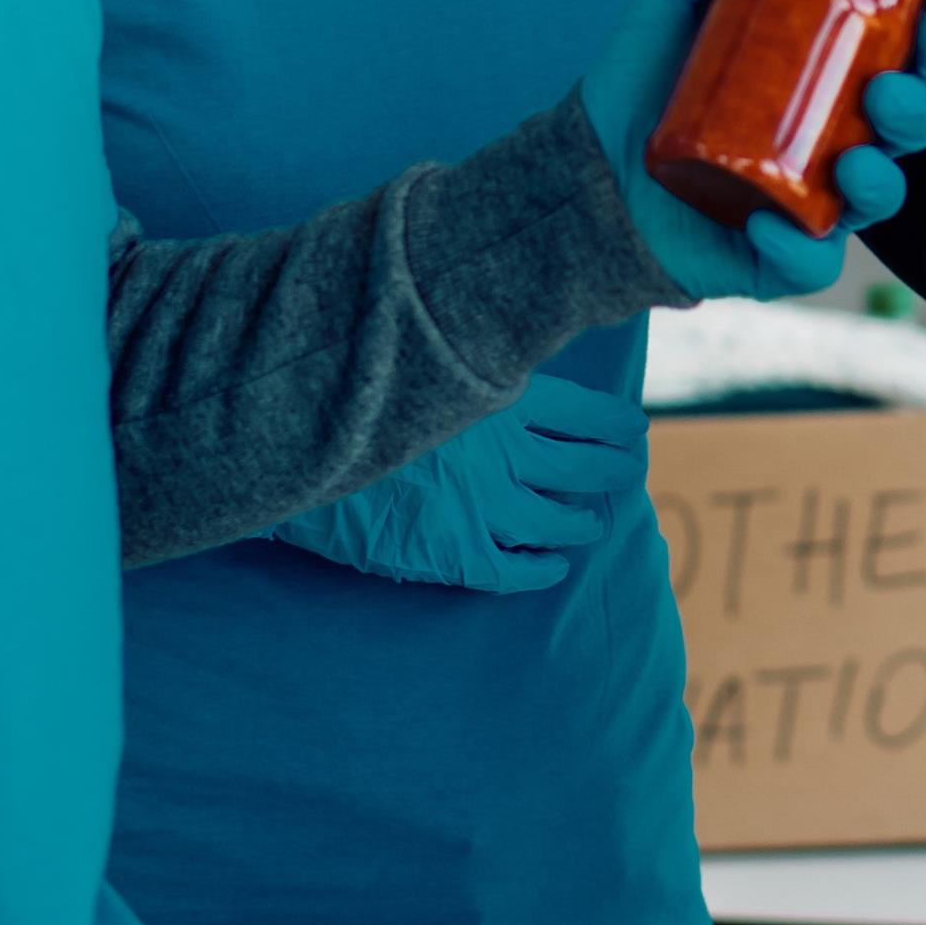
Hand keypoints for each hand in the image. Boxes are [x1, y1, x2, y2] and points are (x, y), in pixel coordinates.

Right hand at [271, 368, 657, 593]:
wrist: (292, 438)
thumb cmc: (356, 388)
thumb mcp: (429, 356)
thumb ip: (475, 366)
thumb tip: (512, 369)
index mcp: (500, 397)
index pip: (587, 413)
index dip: (616, 426)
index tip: (633, 429)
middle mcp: (503, 451)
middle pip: (586, 467)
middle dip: (614, 472)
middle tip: (626, 474)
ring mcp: (482, 504)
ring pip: (559, 520)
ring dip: (582, 523)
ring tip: (592, 522)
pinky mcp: (454, 549)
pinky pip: (516, 568)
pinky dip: (542, 568)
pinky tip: (552, 565)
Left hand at [576, 0, 925, 298]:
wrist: (584, 165)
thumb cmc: (642, 83)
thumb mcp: (665, 3)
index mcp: (823, 85)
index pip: (898, 66)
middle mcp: (828, 145)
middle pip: (901, 133)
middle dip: (913, 113)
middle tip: (886, 92)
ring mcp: (806, 202)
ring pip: (875, 199)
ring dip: (880, 182)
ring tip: (853, 164)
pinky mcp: (771, 257)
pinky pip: (808, 263)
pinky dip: (799, 250)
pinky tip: (768, 226)